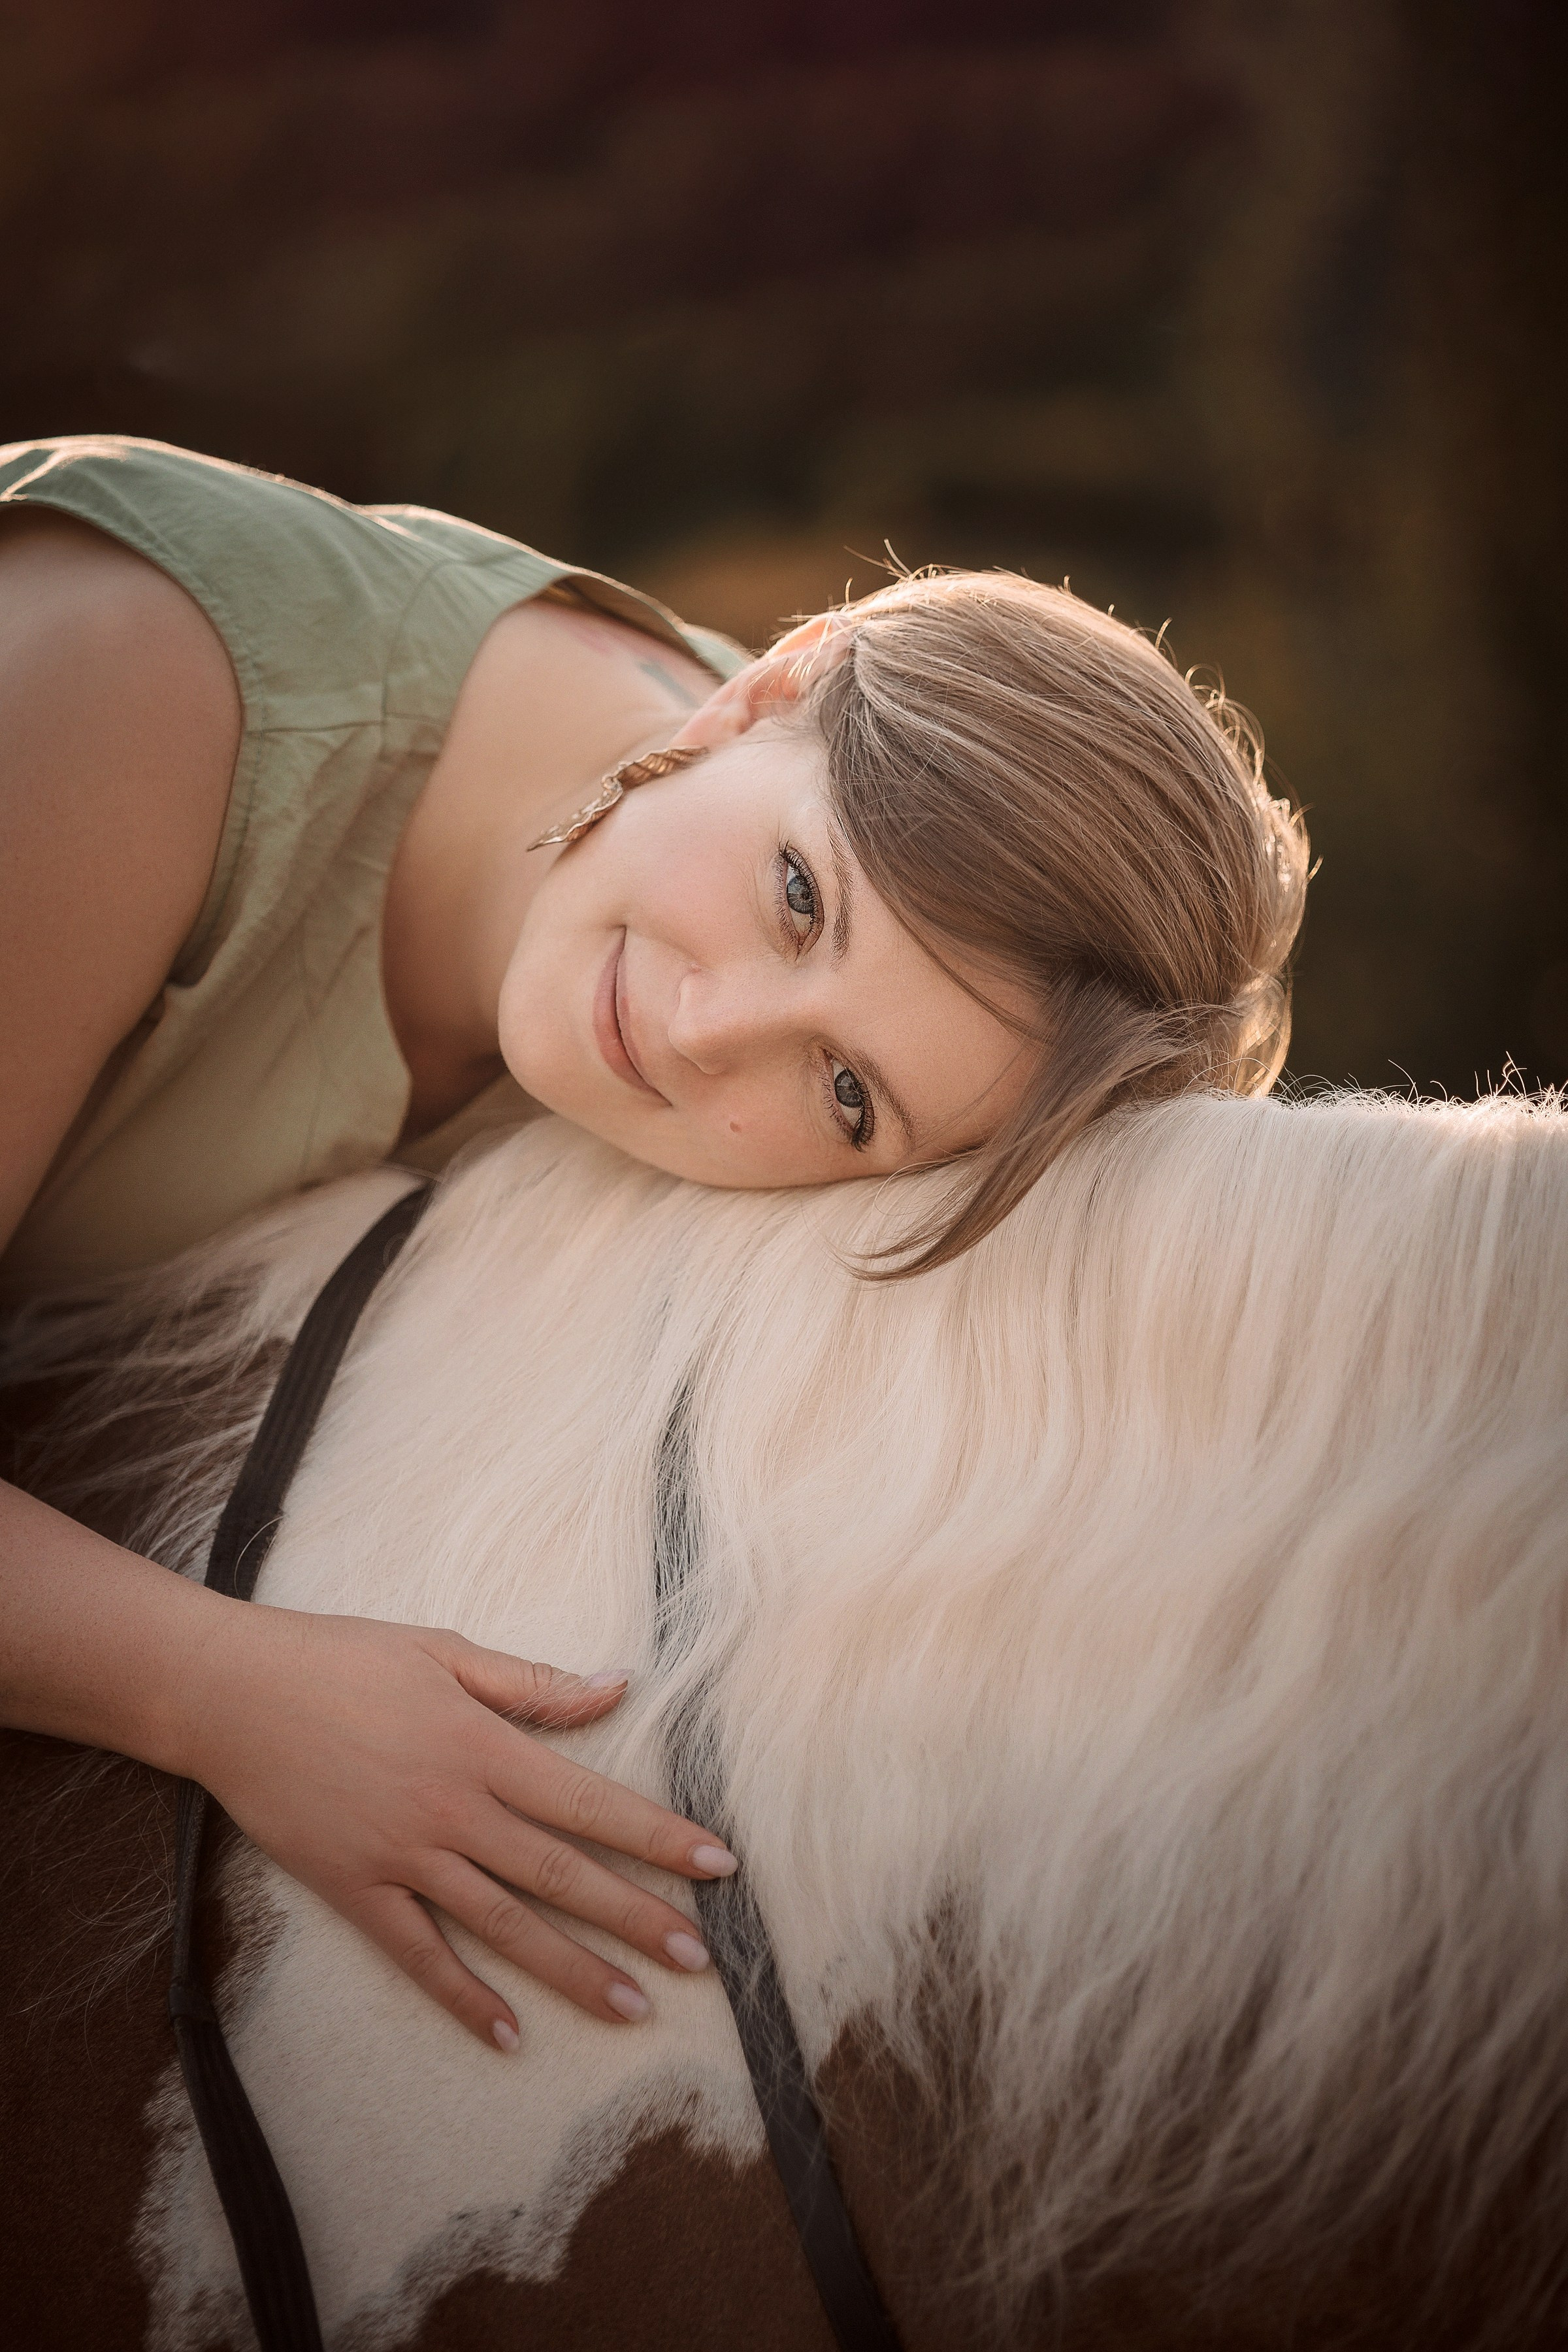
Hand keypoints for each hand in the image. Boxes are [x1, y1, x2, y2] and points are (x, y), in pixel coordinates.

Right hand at [181, 1603, 735, 2051]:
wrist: (231, 1692)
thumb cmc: (341, 1658)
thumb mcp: (443, 1652)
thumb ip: (532, 1682)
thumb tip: (617, 1686)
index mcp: (482, 1745)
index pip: (590, 1802)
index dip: (658, 1836)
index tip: (716, 1866)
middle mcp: (452, 1808)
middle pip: (560, 1873)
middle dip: (635, 1917)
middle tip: (697, 1961)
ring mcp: (402, 1855)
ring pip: (502, 1924)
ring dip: (570, 1970)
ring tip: (632, 2007)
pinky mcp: (353, 1887)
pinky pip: (417, 1953)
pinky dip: (462, 1995)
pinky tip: (507, 2034)